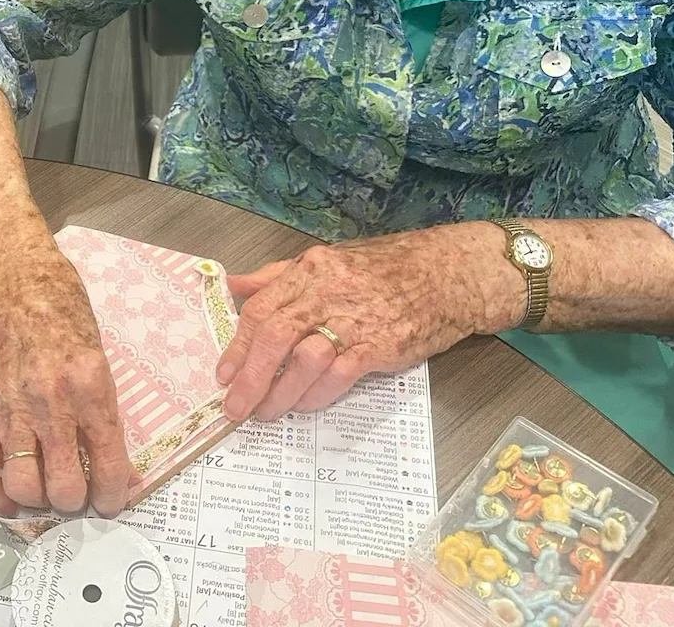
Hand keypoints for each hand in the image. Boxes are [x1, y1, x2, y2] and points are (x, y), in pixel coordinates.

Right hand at [0, 235, 134, 515]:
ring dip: (37, 500)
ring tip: (45, 491)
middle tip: (77, 494)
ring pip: (22, 485)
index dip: (112, 496)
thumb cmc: (61, 305)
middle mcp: (51, 403)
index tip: (110, 501)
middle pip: (63, 488)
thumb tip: (115, 461)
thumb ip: (103, 406)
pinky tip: (6, 493)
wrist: (12, 275)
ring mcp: (11, 406)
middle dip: (74, 503)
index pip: (108, 464)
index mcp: (91, 386)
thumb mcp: (98, 352)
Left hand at [215, 223, 520, 421]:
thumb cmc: (385, 269)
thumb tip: (233, 288)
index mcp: (310, 270)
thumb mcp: (326, 261)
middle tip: (234, 407)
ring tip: (265, 412)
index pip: (261, 309)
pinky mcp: (381, 346)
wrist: (450, 274)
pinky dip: (317, 395)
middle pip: (275, 337)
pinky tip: (304, 406)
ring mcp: (356, 319)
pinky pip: (339, 376)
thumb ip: (277, 277)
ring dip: (280, 393)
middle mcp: (328, 292)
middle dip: (250, 378)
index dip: (237, 345)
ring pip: (304, 361)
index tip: (223, 374)